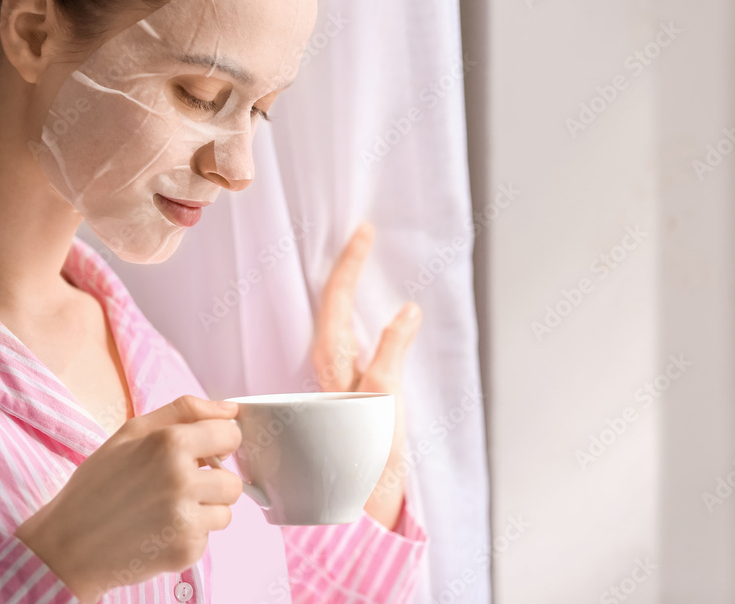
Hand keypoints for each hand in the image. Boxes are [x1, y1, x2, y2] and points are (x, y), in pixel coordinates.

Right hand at [14, 396, 243, 602]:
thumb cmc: (97, 485)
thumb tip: (230, 409)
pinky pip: (208, 538)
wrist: (67, 545)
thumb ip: (184, 411)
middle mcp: (182, 479)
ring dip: (204, 512)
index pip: (230, 435)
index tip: (205, 453)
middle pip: (233, 480)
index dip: (219, 444)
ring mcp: (185, 518)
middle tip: (178, 488)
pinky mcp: (186, 551)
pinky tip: (159, 532)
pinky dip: (188, 536)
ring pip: (226, 511)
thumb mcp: (130, 433)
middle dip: (212, 484)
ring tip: (166, 511)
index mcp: (169, 443)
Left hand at [310, 221, 421, 528]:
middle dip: (347, 270)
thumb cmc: (367, 458)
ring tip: (359, 262)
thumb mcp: (383, 400)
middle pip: (334, 307)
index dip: (350, 264)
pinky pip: (351, 343)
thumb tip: (406, 311)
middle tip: (362, 237)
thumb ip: (392, 354)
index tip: (364, 231)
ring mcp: (337, 381)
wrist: (361, 503)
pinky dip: (359, 320)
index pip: (337, 301)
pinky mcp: (349, 393)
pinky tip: (367, 316)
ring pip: (338, 324)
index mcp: (332, 363)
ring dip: (348, 291)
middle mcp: (328, 369)